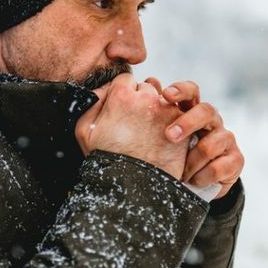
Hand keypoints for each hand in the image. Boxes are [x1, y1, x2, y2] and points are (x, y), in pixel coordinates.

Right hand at [75, 73, 189, 178]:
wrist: (132, 187)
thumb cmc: (105, 160)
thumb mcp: (84, 130)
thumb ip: (93, 101)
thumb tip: (104, 89)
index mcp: (122, 96)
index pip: (125, 80)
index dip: (122, 95)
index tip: (121, 110)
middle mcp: (148, 98)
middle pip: (146, 88)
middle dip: (141, 101)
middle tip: (134, 123)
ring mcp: (168, 112)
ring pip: (164, 100)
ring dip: (157, 110)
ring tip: (147, 132)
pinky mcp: (183, 127)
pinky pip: (178, 116)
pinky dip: (172, 124)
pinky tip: (160, 139)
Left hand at [146, 79, 243, 199]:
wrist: (198, 185)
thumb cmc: (177, 156)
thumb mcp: (164, 138)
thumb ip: (159, 113)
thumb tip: (150, 82)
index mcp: (193, 111)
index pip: (191, 92)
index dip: (181, 90)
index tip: (165, 95)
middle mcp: (212, 122)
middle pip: (206, 111)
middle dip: (187, 122)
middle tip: (169, 136)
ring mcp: (226, 140)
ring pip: (209, 145)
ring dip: (191, 163)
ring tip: (180, 174)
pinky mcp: (236, 160)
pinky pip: (217, 168)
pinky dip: (201, 177)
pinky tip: (194, 181)